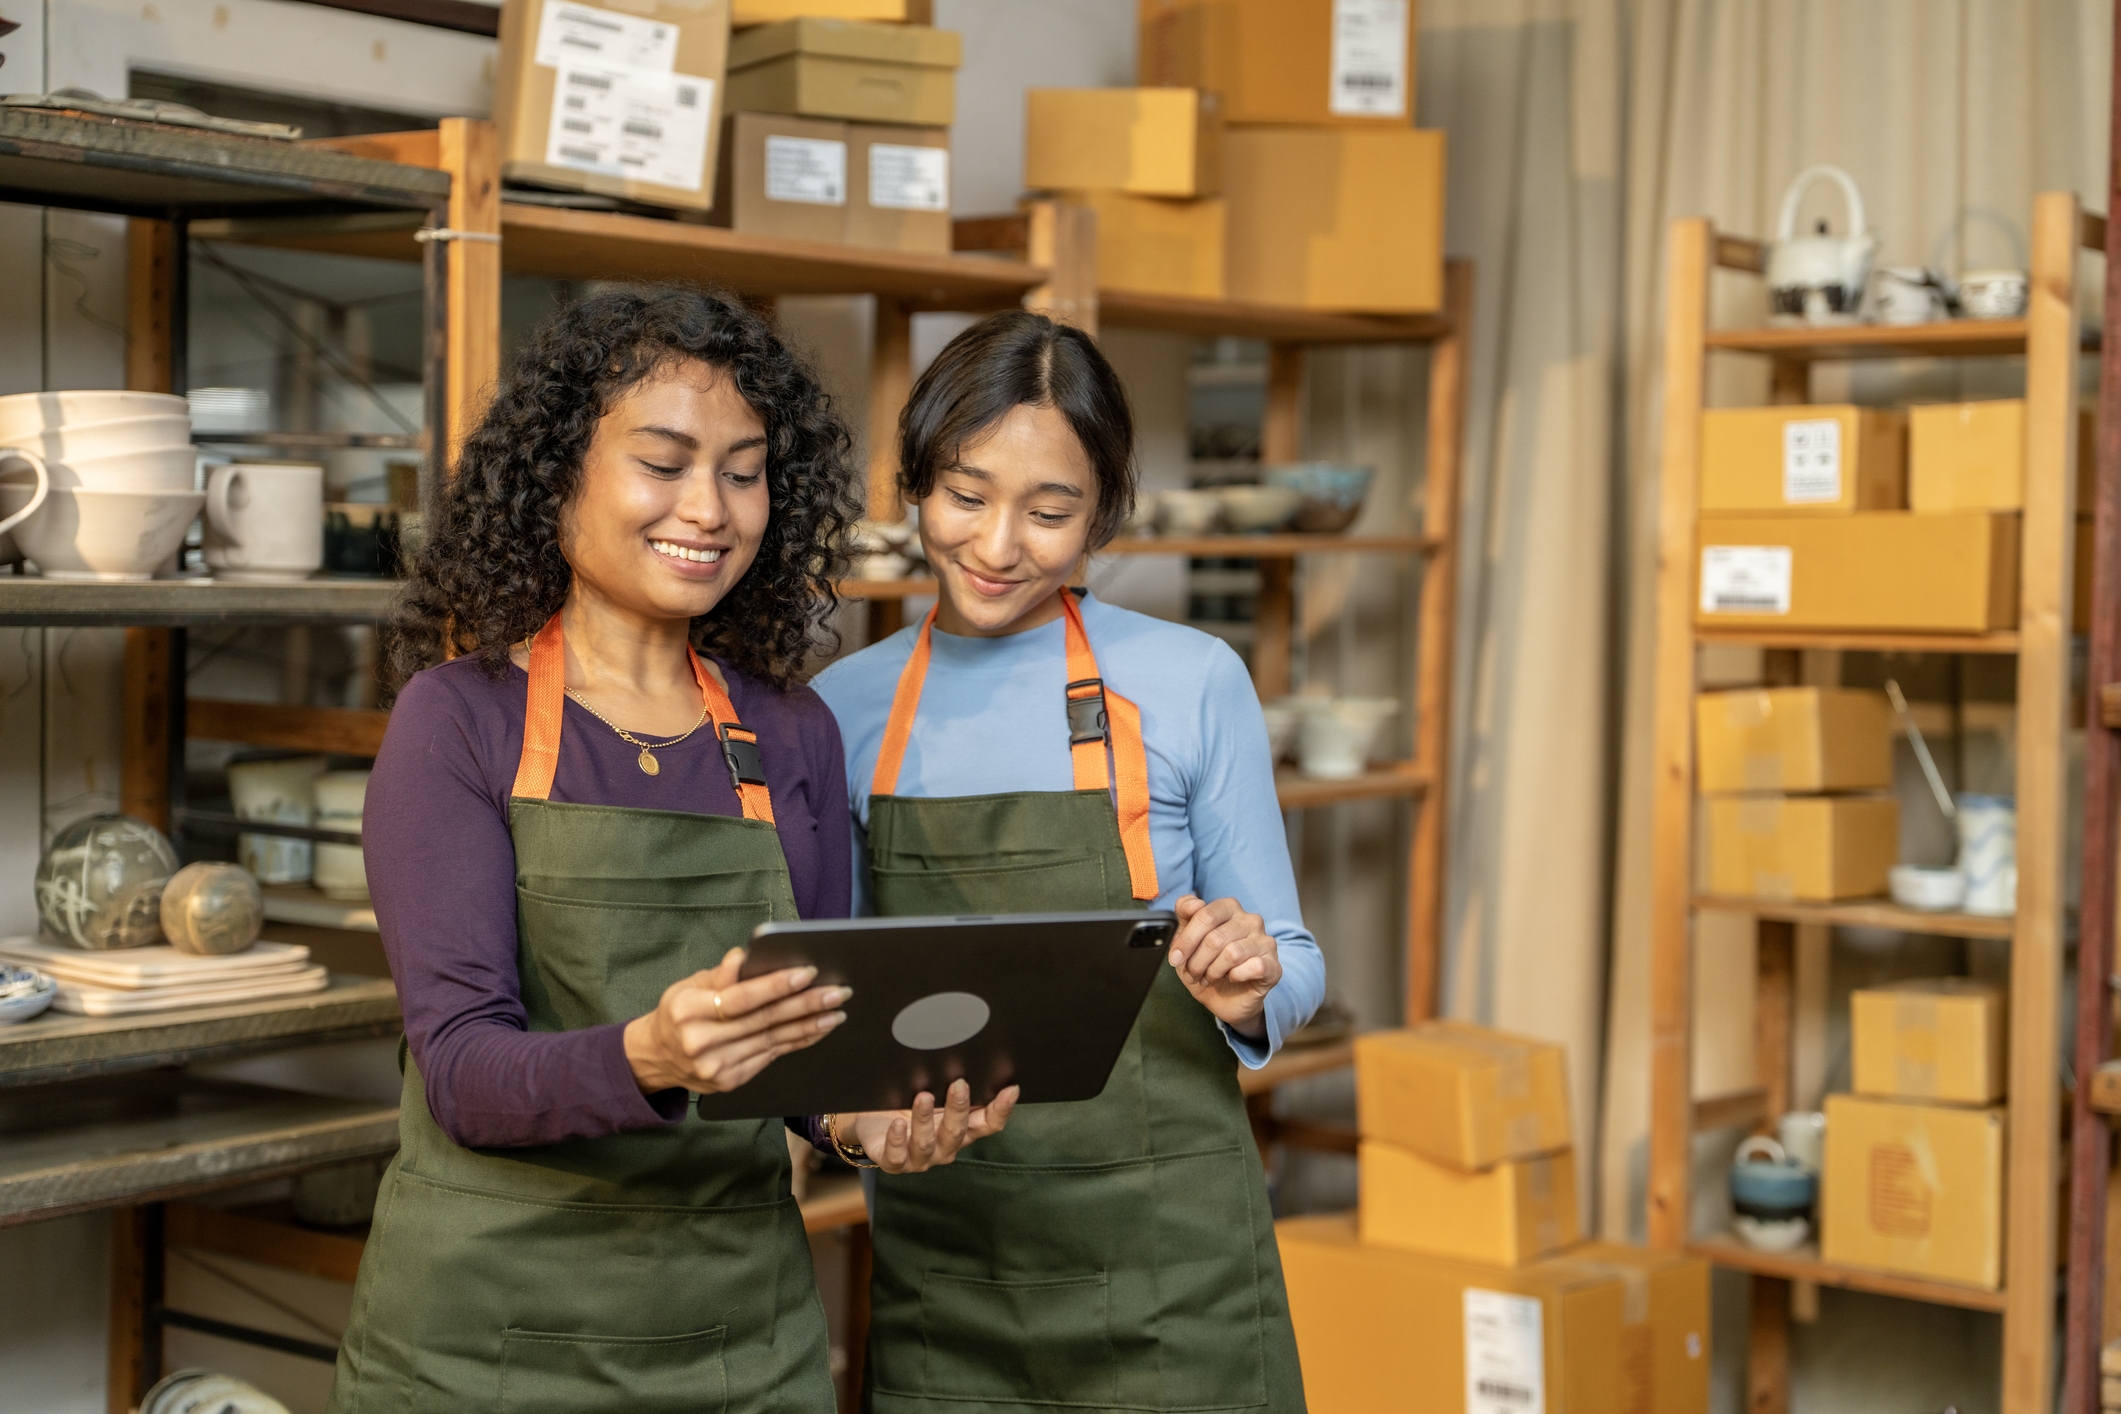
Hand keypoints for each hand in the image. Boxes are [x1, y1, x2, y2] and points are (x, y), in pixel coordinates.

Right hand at [624, 948, 847, 1094]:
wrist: (655, 1057)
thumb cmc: (677, 1013)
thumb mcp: (689, 985)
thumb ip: (720, 974)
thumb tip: (747, 957)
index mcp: (688, 1010)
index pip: (741, 998)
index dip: (777, 986)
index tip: (808, 973)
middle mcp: (701, 1041)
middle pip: (764, 1020)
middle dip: (806, 1005)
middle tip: (838, 992)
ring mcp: (716, 1067)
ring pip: (773, 1041)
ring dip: (810, 1026)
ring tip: (836, 1011)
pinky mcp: (729, 1082)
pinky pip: (771, 1057)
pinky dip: (797, 1042)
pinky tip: (817, 1030)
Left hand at [834, 1079, 1018, 1173]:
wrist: (875, 1124)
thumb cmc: (909, 1105)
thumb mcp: (935, 1095)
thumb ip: (953, 1088)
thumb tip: (973, 1061)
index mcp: (961, 1130)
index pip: (988, 1123)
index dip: (1001, 1109)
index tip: (1010, 1089)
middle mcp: (944, 1147)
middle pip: (957, 1132)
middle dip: (959, 1109)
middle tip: (958, 1084)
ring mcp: (920, 1158)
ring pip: (926, 1143)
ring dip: (925, 1120)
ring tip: (923, 1097)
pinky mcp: (894, 1162)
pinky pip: (896, 1157)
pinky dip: (898, 1141)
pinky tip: (897, 1124)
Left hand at [1168, 894, 1280, 1037]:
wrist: (1227, 1000)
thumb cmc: (1207, 966)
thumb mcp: (1187, 941)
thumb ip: (1185, 915)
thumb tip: (1193, 903)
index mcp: (1229, 908)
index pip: (1205, 915)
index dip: (1186, 940)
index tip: (1176, 958)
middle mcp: (1251, 920)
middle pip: (1215, 938)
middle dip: (1196, 962)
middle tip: (1192, 975)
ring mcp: (1265, 941)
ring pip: (1232, 953)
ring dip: (1213, 972)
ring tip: (1208, 979)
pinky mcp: (1274, 965)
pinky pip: (1252, 967)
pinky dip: (1235, 976)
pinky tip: (1232, 978)